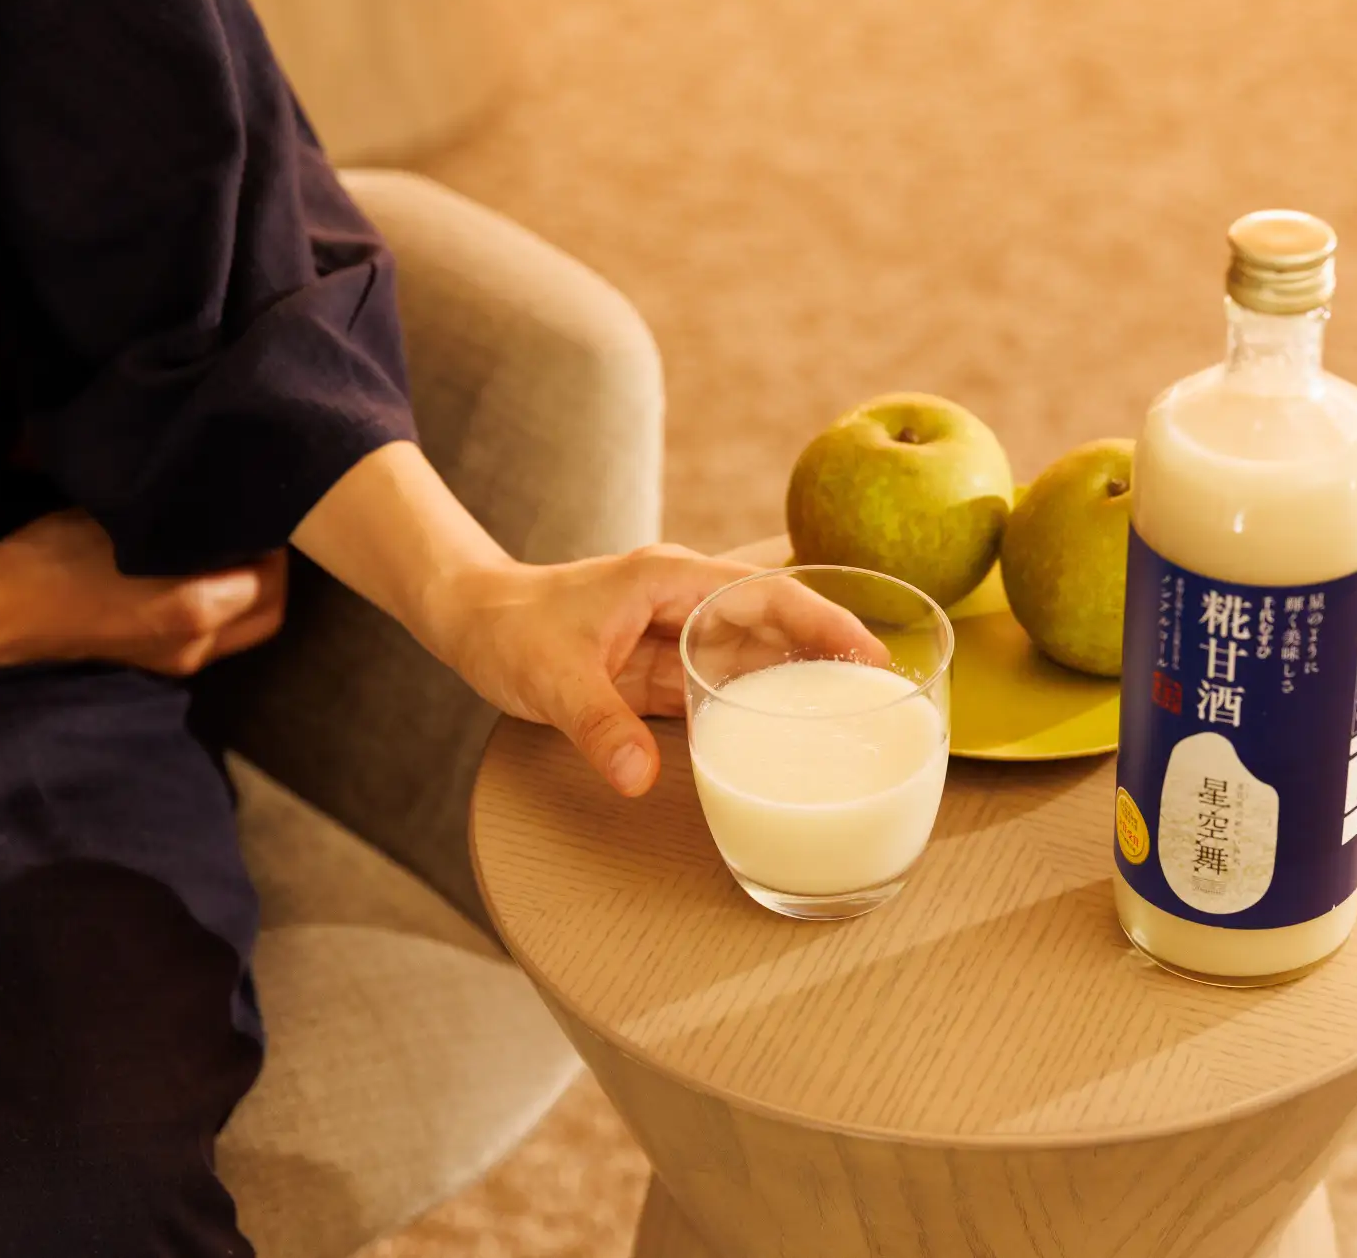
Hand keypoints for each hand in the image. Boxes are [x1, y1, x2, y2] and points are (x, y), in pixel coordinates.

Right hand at [0, 510, 286, 674]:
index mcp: (197, 610)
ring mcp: (180, 661)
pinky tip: (212, 579)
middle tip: (259, 539)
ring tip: (237, 555)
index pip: (271, 581)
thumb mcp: (134, 527)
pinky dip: (228, 610)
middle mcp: (199, 645)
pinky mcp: (161, 664)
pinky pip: (218, 637)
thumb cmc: (61, 556)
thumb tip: (230, 517)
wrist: (6, 608)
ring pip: (246, 629)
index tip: (262, 520)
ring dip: (252, 595)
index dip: (274, 549)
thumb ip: (192, 528)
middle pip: (270, 614)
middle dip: (274, 577)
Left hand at [425, 544, 883, 795]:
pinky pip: (728, 683)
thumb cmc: (507, 628)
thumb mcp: (549, 678)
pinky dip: (764, 702)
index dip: (823, 620)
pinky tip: (797, 728)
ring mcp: (677, 633)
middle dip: (832, 649)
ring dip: (804, 677)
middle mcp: (685, 600)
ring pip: (758, 653)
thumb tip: (640, 778)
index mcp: (671, 579)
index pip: (767, 594)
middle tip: (888, 692)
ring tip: (860, 713)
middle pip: (776, 621)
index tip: (870, 653)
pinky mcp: (665, 667)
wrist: (467, 619)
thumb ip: (598, 727)